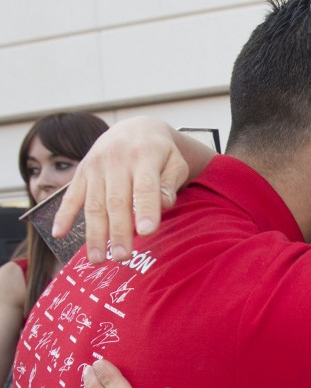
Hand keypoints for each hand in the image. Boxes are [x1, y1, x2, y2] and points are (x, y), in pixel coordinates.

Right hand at [52, 117, 191, 263]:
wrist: (135, 129)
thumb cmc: (161, 154)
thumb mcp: (174, 163)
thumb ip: (170, 184)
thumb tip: (164, 204)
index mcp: (145, 156)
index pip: (145, 187)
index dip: (146, 209)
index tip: (147, 232)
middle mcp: (117, 159)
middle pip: (117, 200)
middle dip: (118, 231)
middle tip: (122, 257)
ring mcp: (96, 166)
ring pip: (94, 204)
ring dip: (94, 233)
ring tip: (97, 259)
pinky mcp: (82, 173)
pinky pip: (71, 196)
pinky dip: (63, 215)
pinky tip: (58, 234)